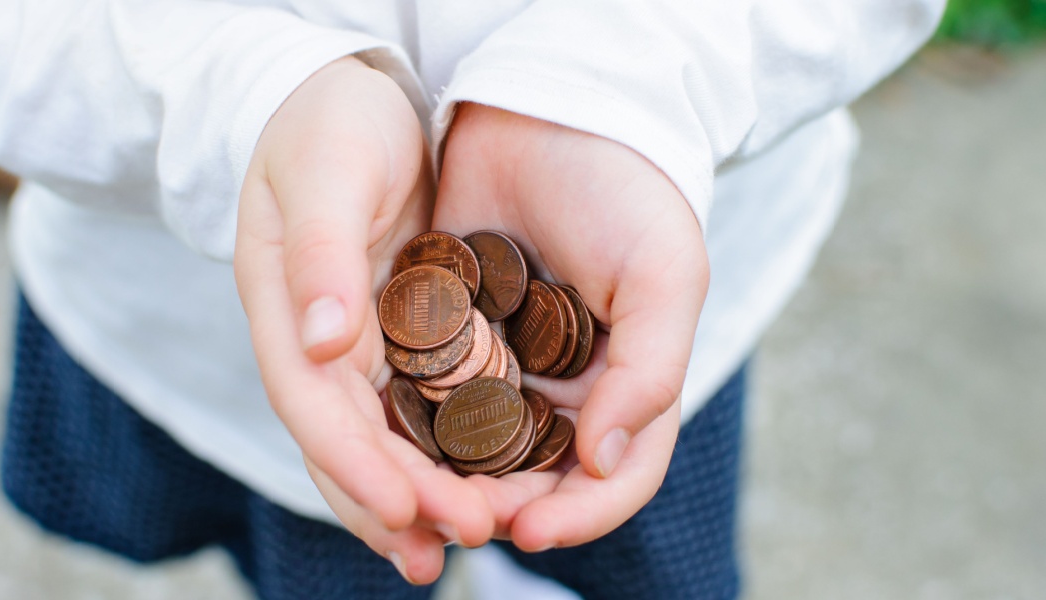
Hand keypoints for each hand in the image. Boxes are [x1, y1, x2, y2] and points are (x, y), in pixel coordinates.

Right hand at [233, 58, 492, 582]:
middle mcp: (314, 341)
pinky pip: (413, 409)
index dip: (355, 464)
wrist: (350, 97)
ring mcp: (352, 344)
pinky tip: (476, 489)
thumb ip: (320, 255)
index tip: (405, 510)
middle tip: (461, 542)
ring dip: (415, 498)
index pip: (314, 404)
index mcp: (284, 307)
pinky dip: (438, 454)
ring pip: (377, 439)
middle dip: (398, 500)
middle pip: (346, 441)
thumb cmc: (330, 121)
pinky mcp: (395, 336)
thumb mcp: (326, 170)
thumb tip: (322, 345)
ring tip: (464, 546)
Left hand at [432, 104, 708, 549]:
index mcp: (624, 383)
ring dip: (448, 480)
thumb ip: (651, 369)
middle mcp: (561, 386)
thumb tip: (603, 459)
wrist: (549, 106)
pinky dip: (408, 422)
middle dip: (502, 507)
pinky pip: (422, 390)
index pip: (615, 476)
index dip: (581, 514)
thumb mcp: (664, 273)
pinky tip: (381, 439)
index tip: (533, 530)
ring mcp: (500, 362)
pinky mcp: (442, 332)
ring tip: (414, 496)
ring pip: (472, 447)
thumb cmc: (627, 190)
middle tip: (460, 519)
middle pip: (535, 477)